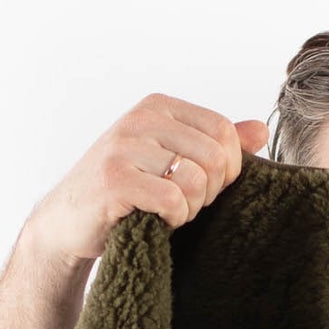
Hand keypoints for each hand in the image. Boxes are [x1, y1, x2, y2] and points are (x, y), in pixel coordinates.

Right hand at [22, 93, 270, 265]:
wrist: (67, 221)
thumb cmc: (126, 194)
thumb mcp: (170, 160)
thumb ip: (213, 145)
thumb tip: (261, 130)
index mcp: (158, 107)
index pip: (223, 130)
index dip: (227, 169)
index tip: (205, 188)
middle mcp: (141, 118)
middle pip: (215, 156)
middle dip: (209, 192)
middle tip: (185, 206)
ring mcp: (125, 146)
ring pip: (196, 179)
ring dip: (190, 208)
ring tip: (168, 213)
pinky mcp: (115, 180)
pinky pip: (172, 200)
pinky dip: (174, 219)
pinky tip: (157, 221)